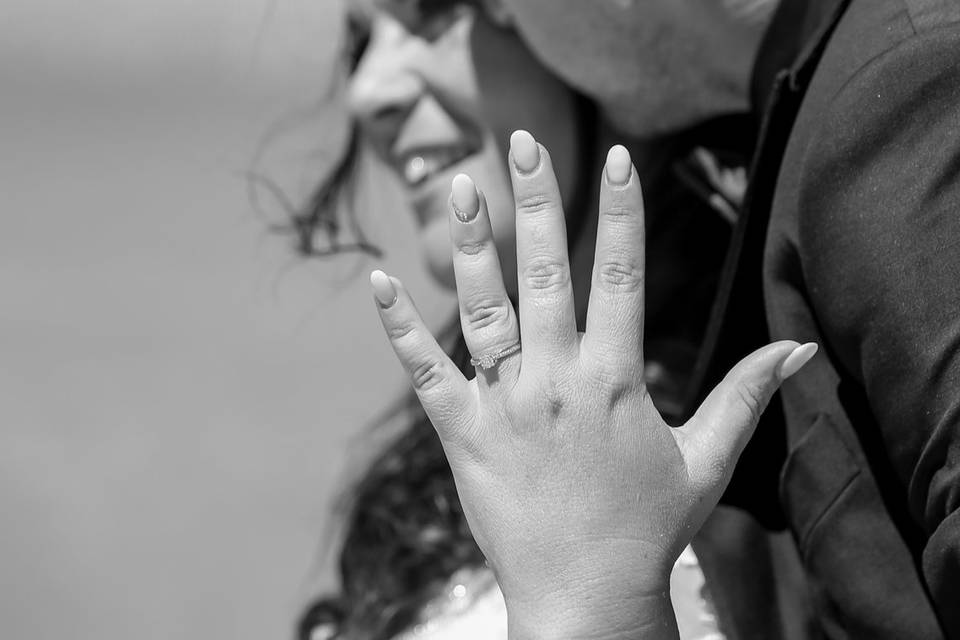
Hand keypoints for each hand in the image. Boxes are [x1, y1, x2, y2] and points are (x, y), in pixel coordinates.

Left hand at [370, 131, 815, 638]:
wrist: (586, 596)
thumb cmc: (649, 529)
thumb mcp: (708, 460)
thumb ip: (745, 396)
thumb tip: (797, 350)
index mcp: (616, 378)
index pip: (621, 275)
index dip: (621, 213)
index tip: (619, 160)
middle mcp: (557, 379)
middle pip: (547, 272)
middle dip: (538, 200)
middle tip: (525, 142)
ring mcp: (504, 404)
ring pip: (484, 308)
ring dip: (472, 244)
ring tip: (462, 186)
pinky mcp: (462, 434)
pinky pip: (425, 372)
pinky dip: (400, 327)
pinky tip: (378, 281)